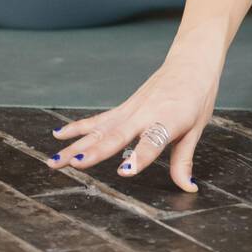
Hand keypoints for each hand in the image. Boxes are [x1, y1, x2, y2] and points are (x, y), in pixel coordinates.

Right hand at [48, 56, 218, 192]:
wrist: (191, 64)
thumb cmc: (197, 98)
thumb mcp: (196, 130)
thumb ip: (184, 160)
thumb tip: (189, 187)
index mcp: (168, 121)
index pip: (152, 143)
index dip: (139, 157)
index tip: (125, 170)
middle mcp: (144, 115)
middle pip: (117, 136)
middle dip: (95, 152)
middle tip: (76, 164)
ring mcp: (130, 110)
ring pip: (99, 130)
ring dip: (75, 145)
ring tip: (54, 161)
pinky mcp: (123, 108)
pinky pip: (97, 120)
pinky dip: (77, 127)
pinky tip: (57, 135)